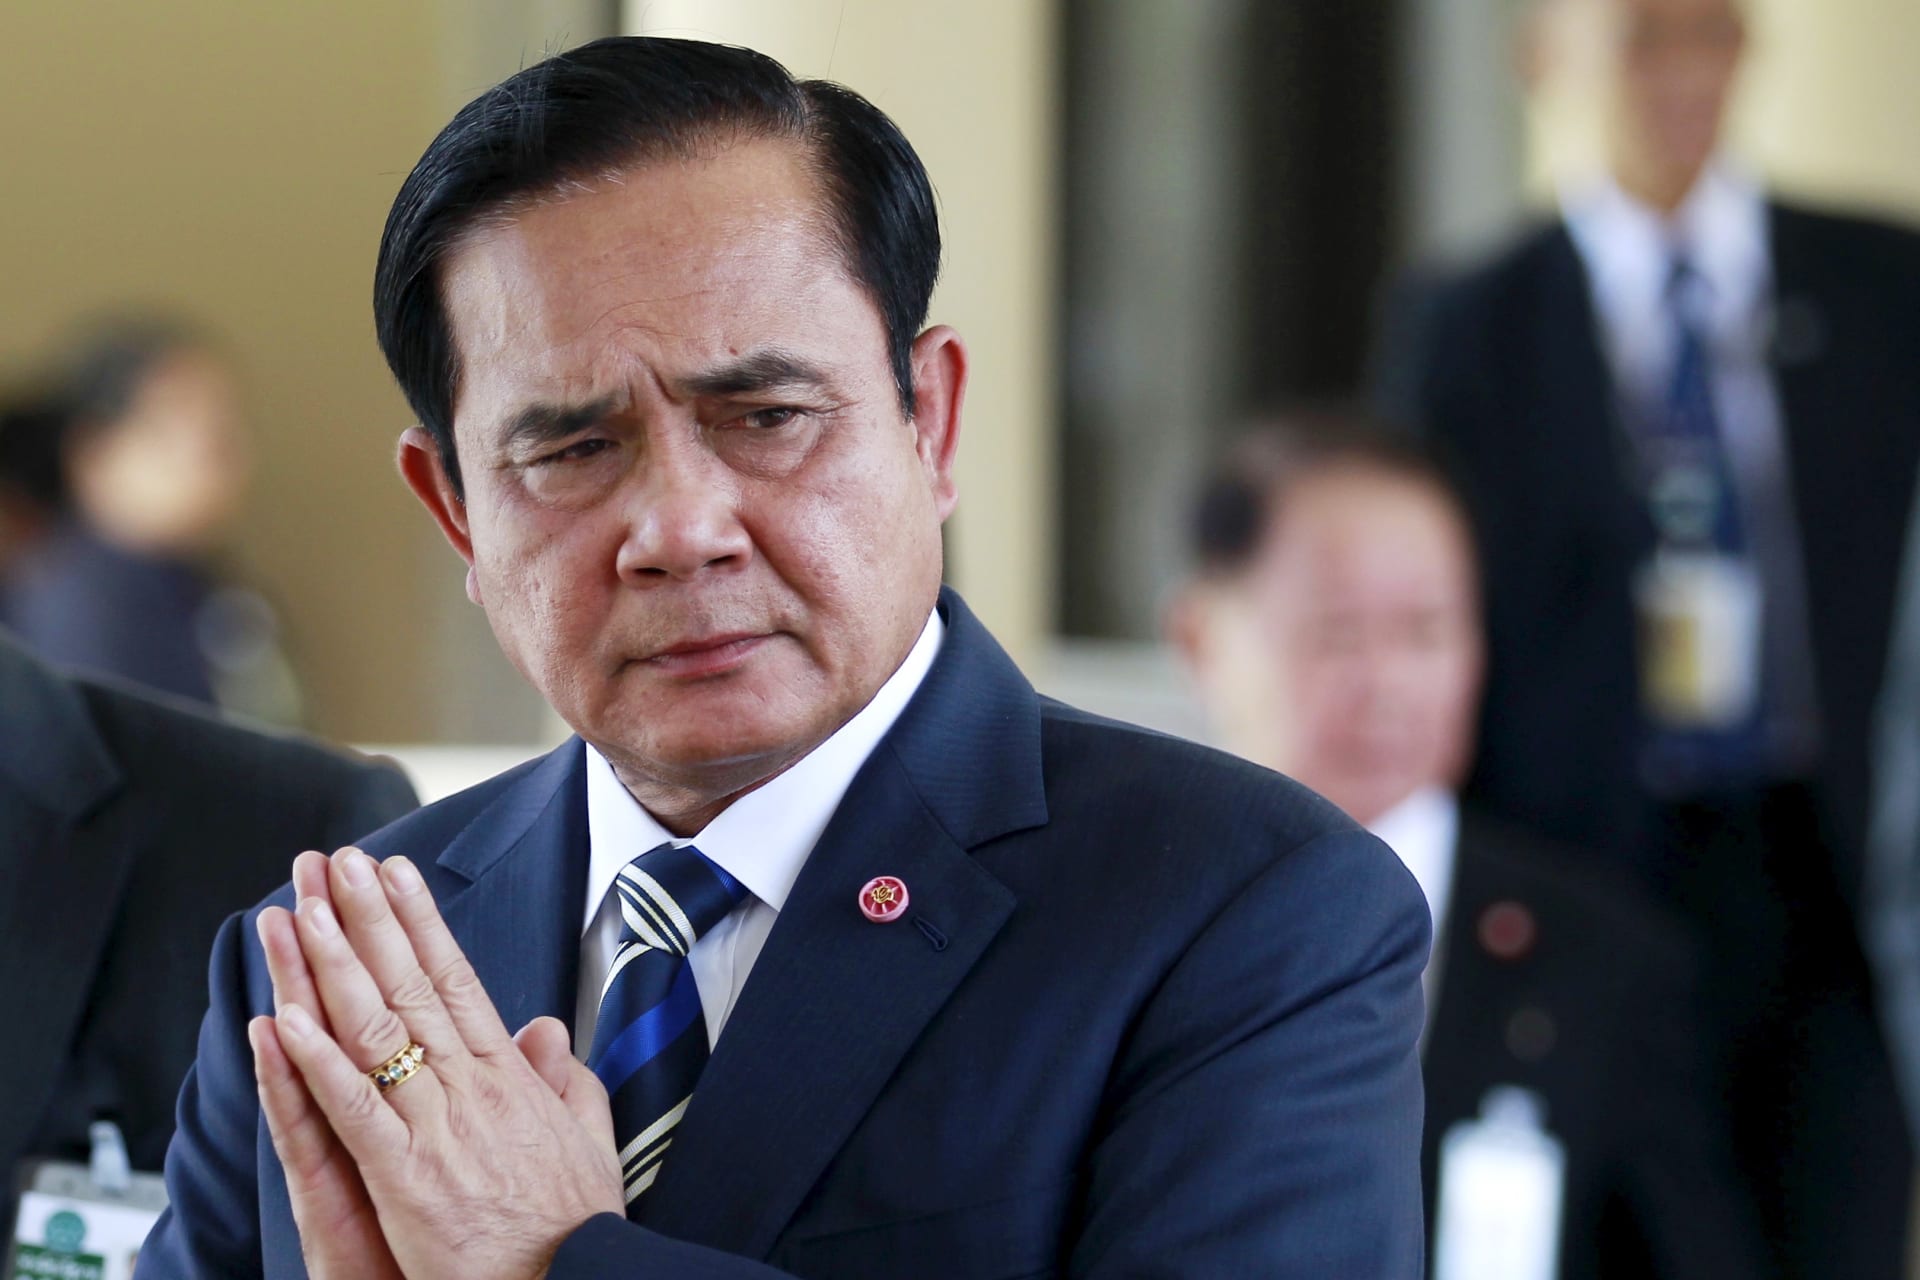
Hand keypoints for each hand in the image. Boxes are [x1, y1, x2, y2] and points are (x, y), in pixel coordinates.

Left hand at [254, 848, 623, 1279]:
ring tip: (305, 910)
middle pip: (411, 985)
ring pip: (377, 1029)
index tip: (396, 874)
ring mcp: (437, 1127)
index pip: (458, 980)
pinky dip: (318, 1062)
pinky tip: (288, 1019)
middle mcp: (472, 1087)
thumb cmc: (574, 1225)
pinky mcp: (405, 1176)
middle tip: (340, 862)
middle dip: (370, 918)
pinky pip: (354, 1110)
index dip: (422, 922)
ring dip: (335, 964)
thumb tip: (546, 1029)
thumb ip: (565, 1080)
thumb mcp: (588, 1138)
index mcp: (510, 1077)